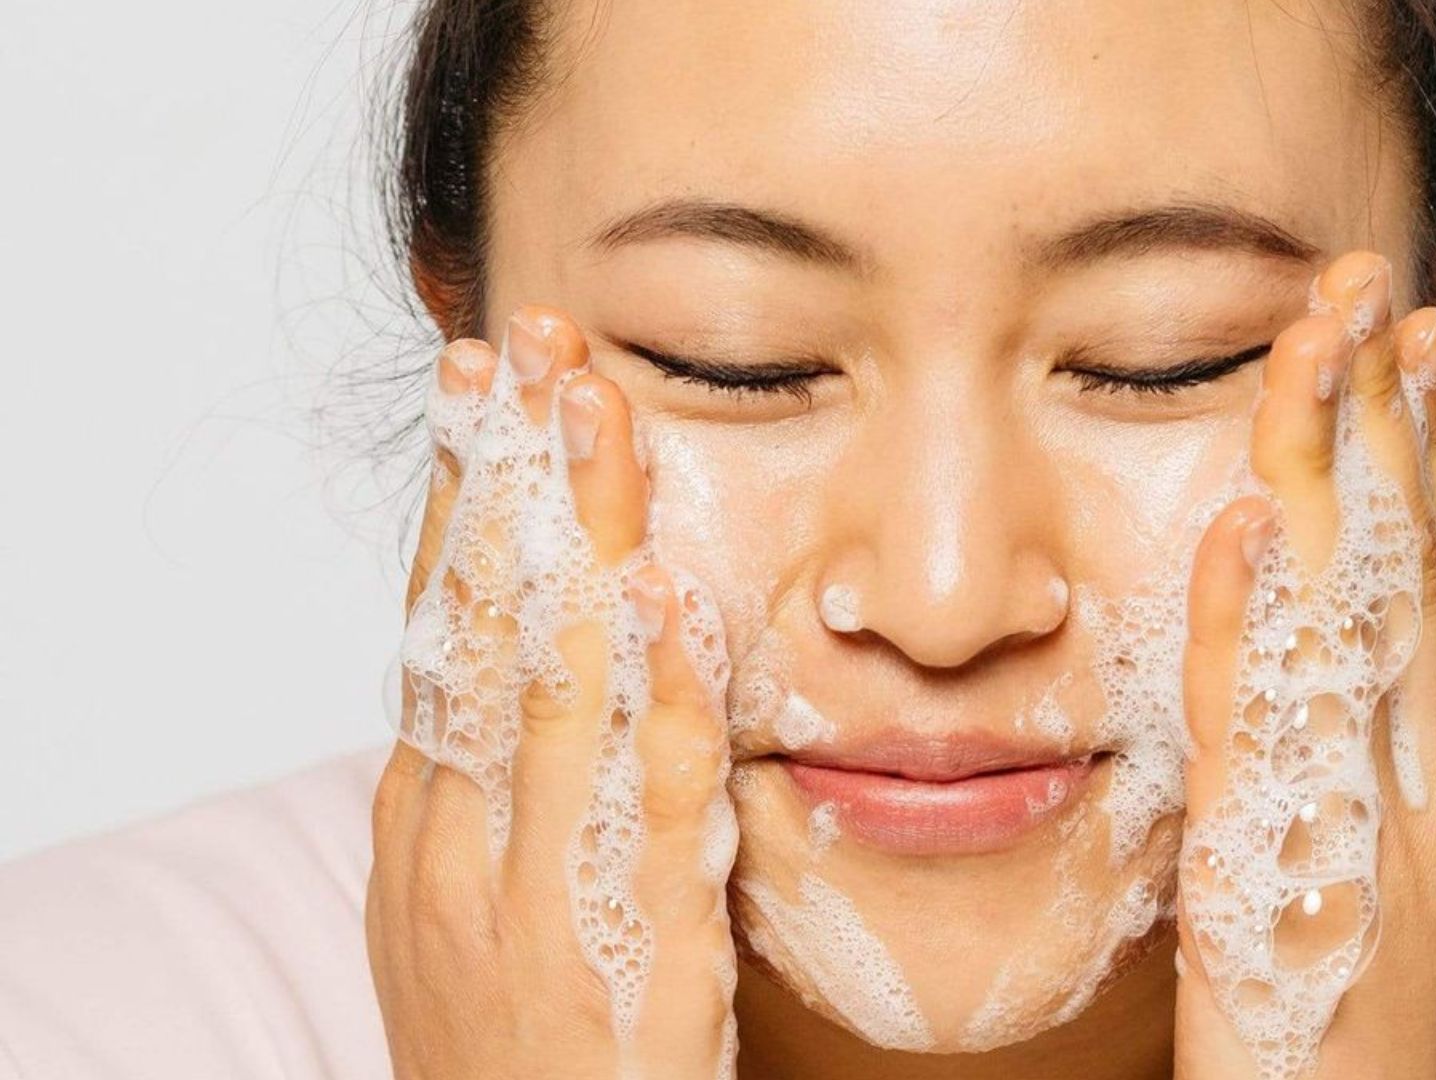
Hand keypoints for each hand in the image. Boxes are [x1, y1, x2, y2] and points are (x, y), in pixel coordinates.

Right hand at [367, 309, 739, 1078]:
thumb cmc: (519, 1055)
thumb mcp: (478, 910)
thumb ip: (506, 795)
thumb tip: (550, 670)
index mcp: (428, 825)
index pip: (441, 631)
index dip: (467, 503)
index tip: (483, 389)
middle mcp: (465, 844)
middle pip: (486, 630)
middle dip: (511, 480)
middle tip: (531, 348)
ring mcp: (538, 895)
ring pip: (556, 690)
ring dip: (583, 543)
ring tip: (599, 417)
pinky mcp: (629, 952)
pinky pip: (647, 808)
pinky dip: (661, 701)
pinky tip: (676, 606)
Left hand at [1173, 253, 1435, 1078]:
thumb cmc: (1372, 974)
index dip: (1426, 442)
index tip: (1412, 327)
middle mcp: (1427, 764)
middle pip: (1402, 560)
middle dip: (1386, 415)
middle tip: (1369, 281)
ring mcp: (1367, 811)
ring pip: (1344, 613)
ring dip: (1327, 474)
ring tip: (1319, 346)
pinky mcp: (1285, 863)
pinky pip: (1253, 727)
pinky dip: (1245, 626)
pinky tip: (1236, 532)